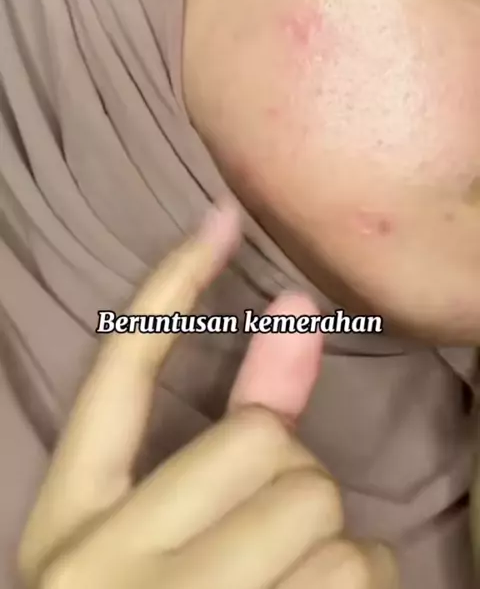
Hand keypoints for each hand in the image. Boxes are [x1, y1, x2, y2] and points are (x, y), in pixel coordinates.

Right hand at [18, 199, 398, 588]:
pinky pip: (361, 573)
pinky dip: (367, 588)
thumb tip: (299, 316)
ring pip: (324, 511)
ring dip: (335, 544)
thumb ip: (228, 430)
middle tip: (264, 537)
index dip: (170, 284)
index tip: (223, 215)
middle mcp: (104, 566)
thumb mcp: (152, 543)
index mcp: (70, 521)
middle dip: (292, 479)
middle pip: (265, 446)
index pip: (118, 372)